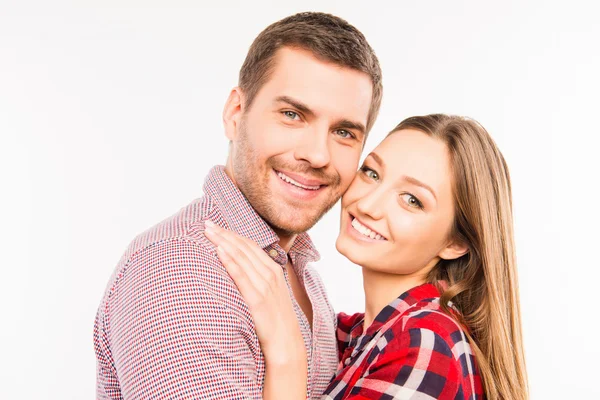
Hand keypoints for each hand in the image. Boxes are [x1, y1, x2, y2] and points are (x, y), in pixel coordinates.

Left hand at [204, 220, 305, 364]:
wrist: (286, 342)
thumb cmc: (275, 319)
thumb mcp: (271, 293)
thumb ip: (259, 278)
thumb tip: (242, 269)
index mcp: (273, 270)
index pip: (250, 245)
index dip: (232, 234)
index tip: (216, 226)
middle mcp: (270, 273)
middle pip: (244, 247)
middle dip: (224, 233)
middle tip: (206, 222)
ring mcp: (264, 285)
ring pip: (241, 256)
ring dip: (224, 241)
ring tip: (208, 232)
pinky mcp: (257, 298)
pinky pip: (241, 275)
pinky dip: (230, 261)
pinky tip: (219, 251)